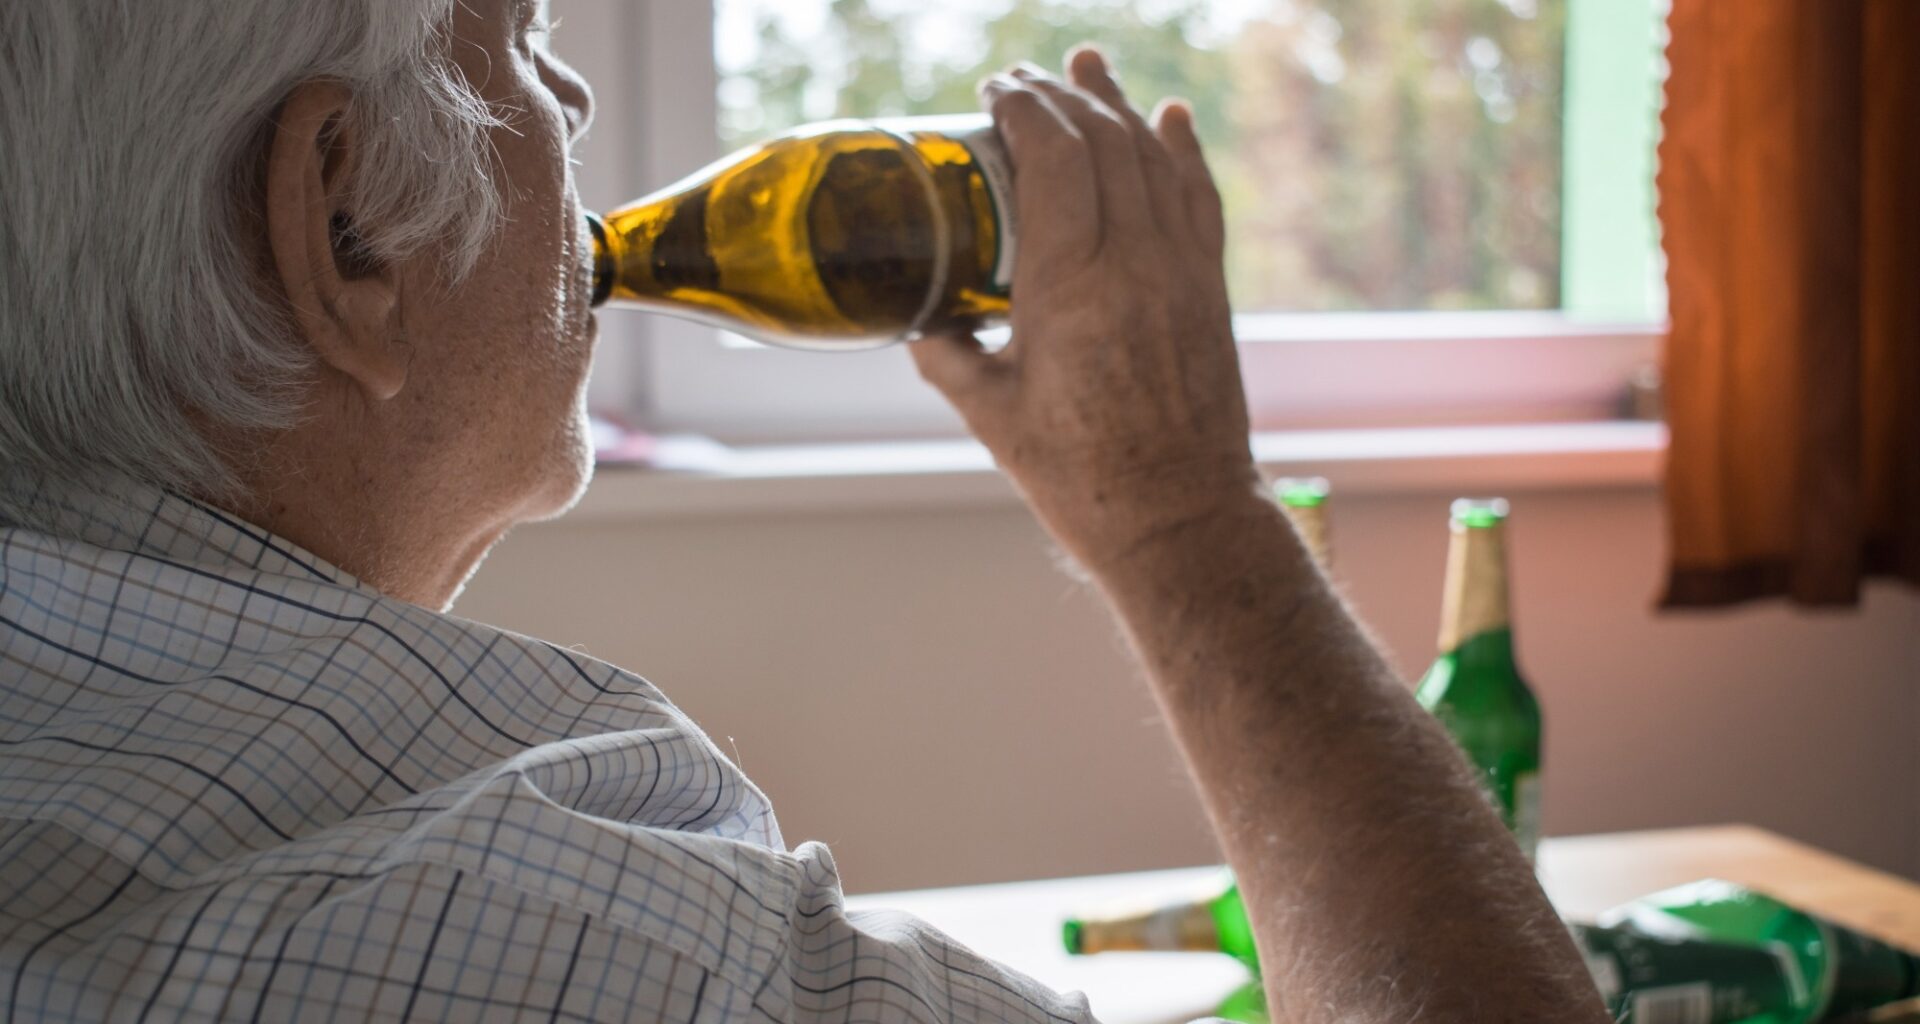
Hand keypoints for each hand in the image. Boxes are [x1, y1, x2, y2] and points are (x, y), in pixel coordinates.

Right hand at [911, 47, 1264, 573]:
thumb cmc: (1081, 478)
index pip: (1053, 156)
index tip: (997, 91)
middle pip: (1103, 141)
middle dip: (1063, 95)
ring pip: (1153, 159)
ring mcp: (1179, 273)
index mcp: (1069, 286)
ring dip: (1119, 104)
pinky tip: (1170, 118)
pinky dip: (1182, 151)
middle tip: (1028, 78)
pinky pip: (1199, 199)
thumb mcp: (991, 415)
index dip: (1026, 108)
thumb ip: (949, 356)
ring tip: (1090, 67)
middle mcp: (1132, 263)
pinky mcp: (1208, 291)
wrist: (1179, 518)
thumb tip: (922, 321)